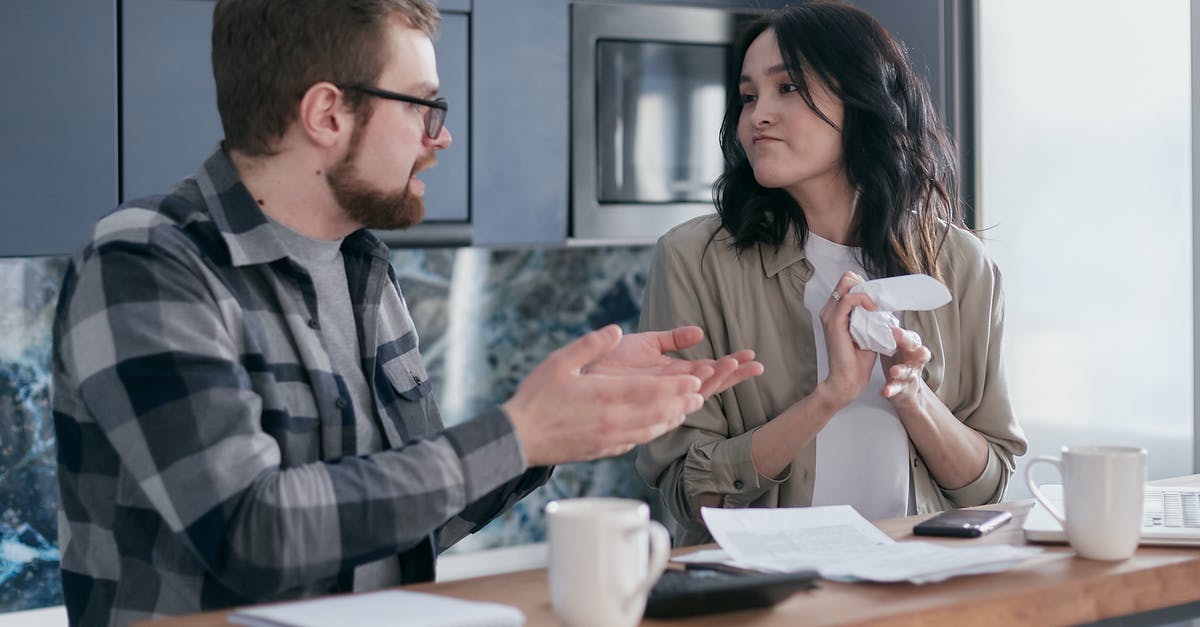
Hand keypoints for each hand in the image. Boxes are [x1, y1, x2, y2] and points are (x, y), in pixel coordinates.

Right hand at [503, 325, 706, 466]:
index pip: (650, 392)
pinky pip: (637, 442)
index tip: (694, 380)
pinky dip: (654, 432)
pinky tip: (658, 427)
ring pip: (651, 430)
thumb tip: (615, 330)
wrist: (519, 439)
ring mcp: (610, 439)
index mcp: (604, 397)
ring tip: (686, 410)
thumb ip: (590, 344)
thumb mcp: (560, 362)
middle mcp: (613, 421)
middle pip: (658, 413)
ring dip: (672, 419)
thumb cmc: (536, 398)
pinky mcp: (604, 450)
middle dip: (681, 403)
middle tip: (700, 394)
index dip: (675, 387)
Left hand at [583, 325, 763, 396]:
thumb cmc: (610, 360)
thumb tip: (700, 332)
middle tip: (756, 365)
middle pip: (710, 384)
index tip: (751, 356)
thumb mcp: (647, 342)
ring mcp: (659, 396)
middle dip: (732, 375)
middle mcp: (671, 388)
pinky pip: (670, 399)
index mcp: (674, 374)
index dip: (731, 365)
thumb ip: (674, 338)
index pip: (710, 371)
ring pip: (694, 392)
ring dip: (714, 379)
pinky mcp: (644, 401)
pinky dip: (686, 391)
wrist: (582, 371)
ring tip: (732, 364)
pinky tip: (703, 380)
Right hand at [817, 271, 878, 406]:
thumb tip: (883, 303)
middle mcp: (829, 310)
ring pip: (847, 283)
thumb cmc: (859, 359)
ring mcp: (830, 315)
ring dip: (867, 292)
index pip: (849, 283)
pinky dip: (863, 299)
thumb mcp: (868, 330)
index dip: (865, 286)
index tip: (878, 300)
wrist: (849, 378)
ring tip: (876, 306)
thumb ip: (870, 315)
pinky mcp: (834, 321)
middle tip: (877, 302)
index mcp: (835, 311)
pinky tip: (873, 309)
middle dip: (866, 286)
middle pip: (847, 278)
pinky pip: (848, 299)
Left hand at [880, 325, 931, 404]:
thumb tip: (873, 313)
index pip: (911, 338)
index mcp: (911, 346)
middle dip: (912, 347)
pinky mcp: (902, 388)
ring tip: (894, 371)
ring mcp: (909, 374)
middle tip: (905, 342)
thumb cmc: (897, 360)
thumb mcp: (894, 343)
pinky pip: (898, 389)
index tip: (894, 330)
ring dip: (902, 371)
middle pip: (918, 351)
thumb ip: (887, 331)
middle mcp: (914, 359)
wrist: (902, 387)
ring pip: (909, 372)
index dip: (904, 335)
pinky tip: (885, 391)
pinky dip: (892, 389)